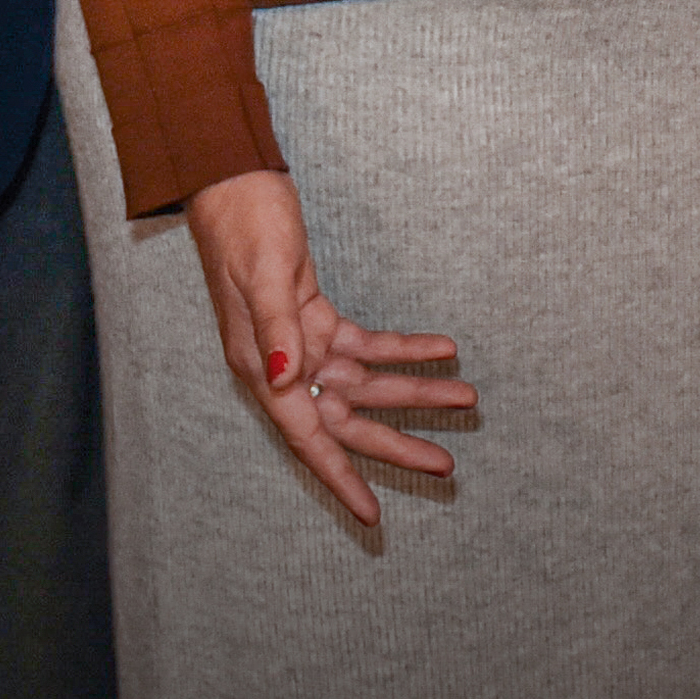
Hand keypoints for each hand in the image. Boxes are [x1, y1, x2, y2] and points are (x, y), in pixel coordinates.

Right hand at [183, 168, 475, 531]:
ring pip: (366, 383)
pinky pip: (368, 344)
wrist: (234, 184)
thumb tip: (283, 380)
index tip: (371, 514)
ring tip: (465, 398)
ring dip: (414, 391)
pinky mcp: (316, 316)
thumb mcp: (261, 276)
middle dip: (397, 442)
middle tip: (447, 465)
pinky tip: (442, 348)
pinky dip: (405, 348)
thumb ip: (276, 329)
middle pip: (346, 420)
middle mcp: (281, 366)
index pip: (307, 438)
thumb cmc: (242, 227)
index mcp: (260, 369)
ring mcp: (300, 343)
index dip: (340, 477)